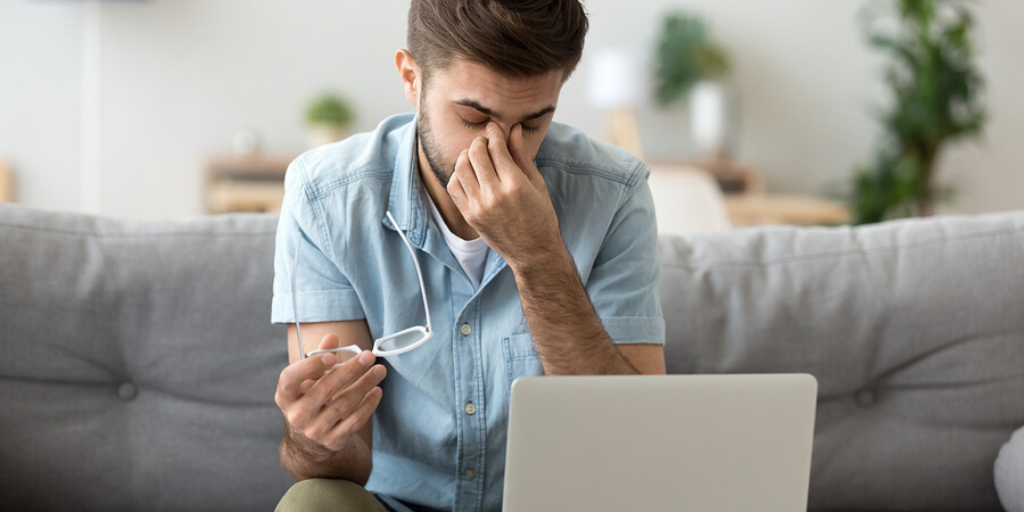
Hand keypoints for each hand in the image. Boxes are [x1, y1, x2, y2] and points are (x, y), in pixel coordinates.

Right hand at [274, 334, 385, 452]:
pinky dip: (368, 405)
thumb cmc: (311, 396)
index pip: (291, 378)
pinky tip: (377, 391)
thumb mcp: (309, 377)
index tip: (332, 357)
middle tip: (368, 356)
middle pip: (324, 389)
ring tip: (379, 370)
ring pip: (344, 404)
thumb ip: (319, 356)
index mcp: (286, 395)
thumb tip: (332, 338)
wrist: (311, 434)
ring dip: (364, 385)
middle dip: (350, 370)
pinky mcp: (333, 440)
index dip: (311, 366)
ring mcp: (315, 430)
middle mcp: (297, 414)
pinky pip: (354, 421)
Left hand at [447, 122, 562, 270]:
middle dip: (479, 142)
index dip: (494, 133)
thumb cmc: (540, 216)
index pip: (496, 147)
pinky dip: (458, 174)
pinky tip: (470, 173)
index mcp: (515, 185)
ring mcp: (479, 207)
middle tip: (485, 142)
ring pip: (461, 167)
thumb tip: (512, 129)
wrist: (532, 251)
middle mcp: (494, 195)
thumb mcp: (536, 183)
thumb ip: (521, 155)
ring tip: (476, 156)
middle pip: (475, 153)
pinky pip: (453, 186)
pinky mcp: (469, 215)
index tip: (494, 129)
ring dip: (467, 155)